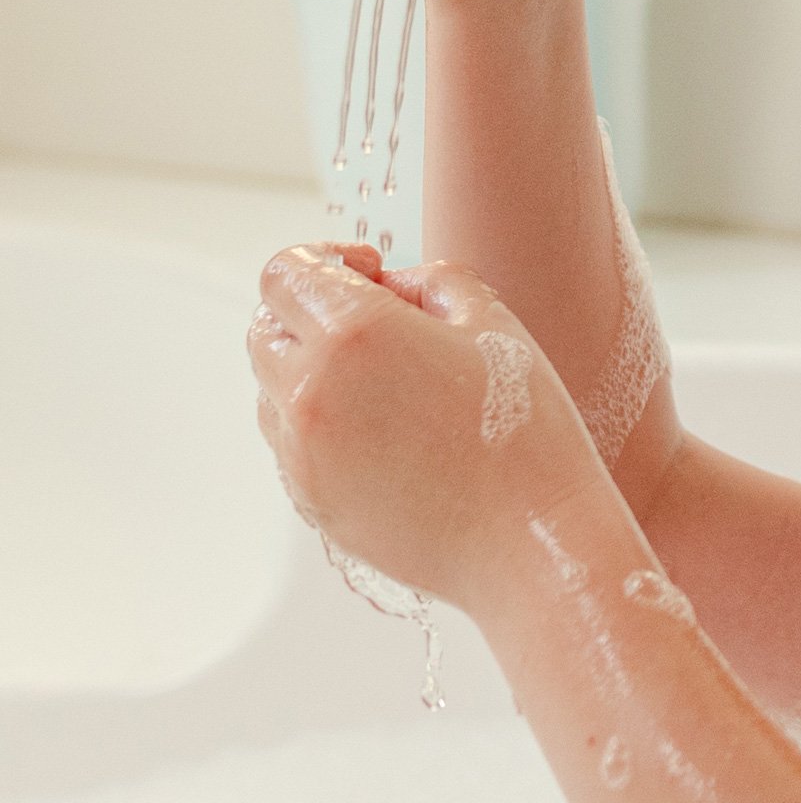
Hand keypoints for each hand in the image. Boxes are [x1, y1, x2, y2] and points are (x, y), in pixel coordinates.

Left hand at [248, 243, 611, 610]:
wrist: (531, 542)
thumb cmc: (527, 432)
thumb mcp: (495, 323)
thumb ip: (433, 282)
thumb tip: (392, 288)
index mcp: (354, 333)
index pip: (285, 274)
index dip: (326, 260)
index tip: (371, 274)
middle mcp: (310, 391)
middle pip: (266, 329)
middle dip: (311, 314)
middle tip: (378, 326)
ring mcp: (301, 455)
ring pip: (271, 391)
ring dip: (311, 371)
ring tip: (388, 387)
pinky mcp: (310, 503)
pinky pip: (292, 447)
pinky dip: (322, 427)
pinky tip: (390, 436)